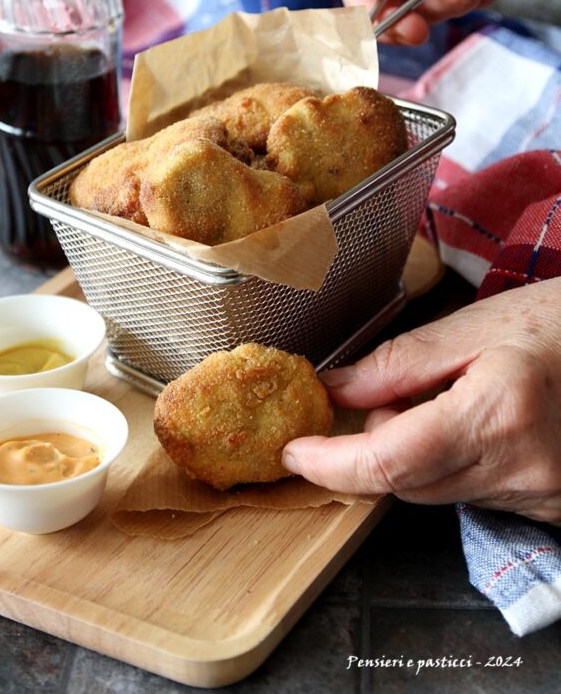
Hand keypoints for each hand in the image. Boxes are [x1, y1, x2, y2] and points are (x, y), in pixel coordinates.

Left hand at [282, 280, 560, 523]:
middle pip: (406, 482)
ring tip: (451, 397)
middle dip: (380, 441)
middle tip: (400, 388)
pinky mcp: (551, 509)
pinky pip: (473, 496)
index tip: (296, 448)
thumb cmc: (560, 322)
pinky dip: (454, 464)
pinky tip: (480, 424)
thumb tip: (335, 390)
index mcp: (498, 414)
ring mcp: (541, 496)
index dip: (332, 462)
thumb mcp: (477, 325)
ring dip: (417, 452)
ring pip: (436, 492)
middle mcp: (521, 468)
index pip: (390, 461)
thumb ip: (400, 363)